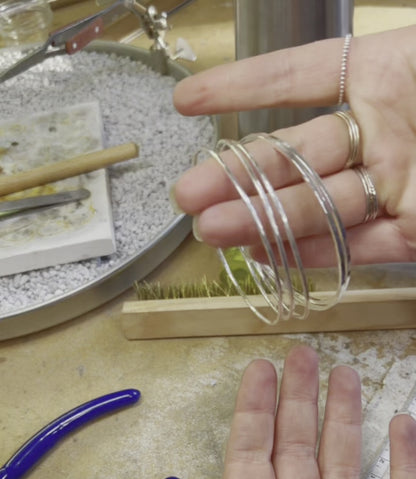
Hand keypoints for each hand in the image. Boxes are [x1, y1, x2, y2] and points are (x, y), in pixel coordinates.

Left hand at [102, 346, 415, 478]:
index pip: (252, 461)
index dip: (254, 413)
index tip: (259, 370)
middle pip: (298, 453)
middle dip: (297, 402)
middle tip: (301, 355)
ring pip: (349, 466)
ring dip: (344, 420)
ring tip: (343, 375)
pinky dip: (409, 464)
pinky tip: (403, 426)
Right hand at [172, 26, 415, 266]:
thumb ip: (363, 61)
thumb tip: (278, 70)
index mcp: (386, 76)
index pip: (301, 78)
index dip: (244, 87)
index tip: (186, 102)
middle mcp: (382, 134)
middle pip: (296, 156)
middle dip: (237, 175)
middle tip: (187, 195)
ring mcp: (397, 187)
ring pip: (319, 206)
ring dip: (262, 219)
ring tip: (211, 230)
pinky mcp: (415, 233)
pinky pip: (360, 247)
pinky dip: (315, 254)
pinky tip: (265, 253)